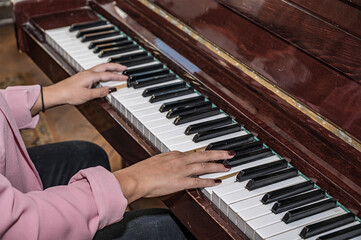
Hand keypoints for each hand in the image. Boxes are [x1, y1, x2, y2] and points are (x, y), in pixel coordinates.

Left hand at [31, 63, 126, 114]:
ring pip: (100, 68)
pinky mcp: (82, 77)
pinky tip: (104, 76)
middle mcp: (88, 73)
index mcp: (91, 76)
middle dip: (116, 66)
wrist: (57, 93)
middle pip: (105, 66)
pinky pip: (96, 72)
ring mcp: (85, 74)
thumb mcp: (87, 95)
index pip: (108, 75)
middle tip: (124, 68)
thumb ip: (100, 92)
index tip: (126, 77)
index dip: (118, 76)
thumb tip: (111, 89)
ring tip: (117, 70)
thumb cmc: (69, 94)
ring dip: (110, 68)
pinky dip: (103, 72)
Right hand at [113, 150, 234, 202]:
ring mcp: (181, 170)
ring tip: (228, 166)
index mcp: (173, 154)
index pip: (193, 153)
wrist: (136, 178)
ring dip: (217, 165)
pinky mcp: (181, 182)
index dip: (204, 153)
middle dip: (218, 153)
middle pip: (203, 155)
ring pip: (204, 166)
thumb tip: (170, 166)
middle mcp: (180, 160)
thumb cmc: (142, 171)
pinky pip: (198, 181)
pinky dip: (209, 181)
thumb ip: (166, 163)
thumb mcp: (156, 162)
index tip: (212, 153)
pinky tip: (217, 182)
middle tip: (230, 153)